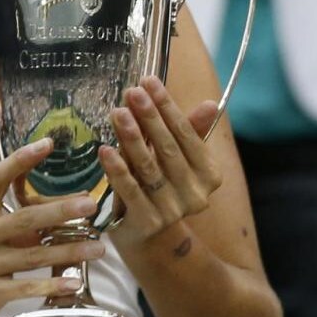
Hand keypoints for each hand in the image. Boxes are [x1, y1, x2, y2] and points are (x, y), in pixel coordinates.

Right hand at [0, 137, 105, 316]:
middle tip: (90, 205)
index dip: (21, 160)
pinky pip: (24, 287)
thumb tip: (65, 204)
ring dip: (68, 251)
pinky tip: (74, 282)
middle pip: (23, 219)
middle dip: (60, 211)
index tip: (47, 144)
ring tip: (98, 248)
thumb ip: (17, 219)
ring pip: (32, 256)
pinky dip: (51, 285)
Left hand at [99, 76, 222, 252]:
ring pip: (149, 167)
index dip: (167, 107)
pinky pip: (130, 190)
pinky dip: (117, 169)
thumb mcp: (178, 158)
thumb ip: (189, 131)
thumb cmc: (163, 184)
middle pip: (168, 148)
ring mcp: (172, 211)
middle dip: (149, 117)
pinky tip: (105, 149)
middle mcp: (196, 194)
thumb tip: (211, 104)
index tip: (149, 82)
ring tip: (117, 112)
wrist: (149, 234)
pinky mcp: (147, 222)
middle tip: (132, 92)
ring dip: (132, 138)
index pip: (187, 134)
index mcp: (210, 175)